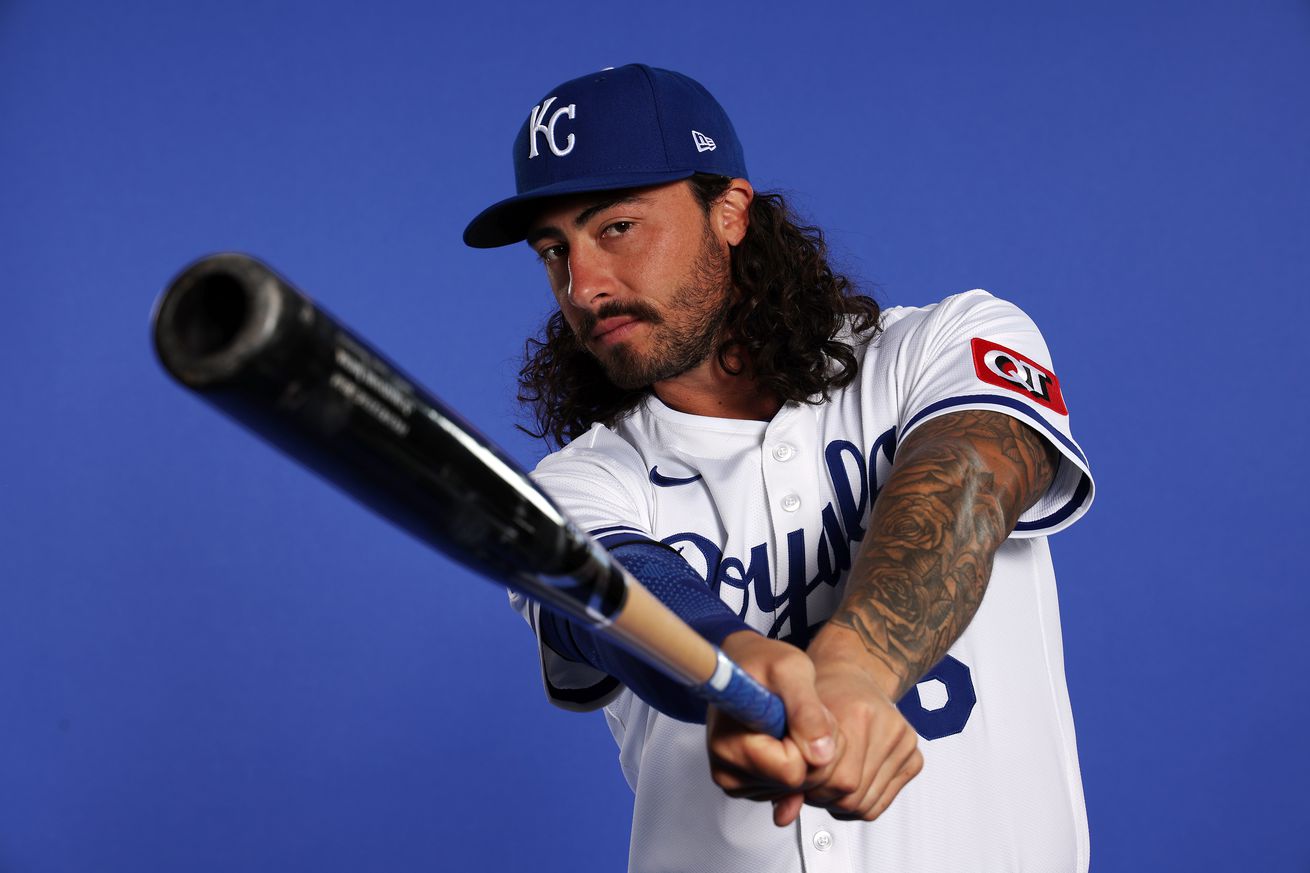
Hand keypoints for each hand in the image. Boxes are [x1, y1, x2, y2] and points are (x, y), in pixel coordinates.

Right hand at [706, 631, 838, 825]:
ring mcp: (736, 781)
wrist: (745, 664)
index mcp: (730, 745)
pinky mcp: (748, 785)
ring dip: (806, 757)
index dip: (808, 743)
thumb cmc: (762, 662)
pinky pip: (791, 790)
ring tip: (790, 722)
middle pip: (798, 784)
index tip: (802, 713)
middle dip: (812, 751)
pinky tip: (786, 739)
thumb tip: (821, 755)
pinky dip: (798, 765)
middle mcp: (727, 770)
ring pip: (798, 788)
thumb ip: (807, 711)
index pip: (791, 772)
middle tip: (801, 715)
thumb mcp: (791, 670)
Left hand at [801, 648, 923, 820]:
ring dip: (840, 802)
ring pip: (866, 805)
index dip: (811, 788)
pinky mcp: (914, 759)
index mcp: (859, 714)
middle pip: (853, 796)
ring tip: (826, 780)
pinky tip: (846, 781)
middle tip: (810, 781)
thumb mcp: (795, 719)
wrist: (851, 672)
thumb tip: (782, 816)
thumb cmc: (821, 693)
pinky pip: (881, 804)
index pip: (838, 780)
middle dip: (824, 796)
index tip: (799, 778)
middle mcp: (889, 727)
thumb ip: (790, 767)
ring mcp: (905, 743)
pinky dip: (859, 802)